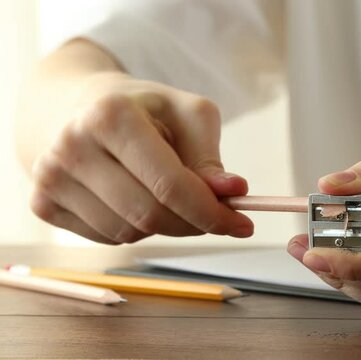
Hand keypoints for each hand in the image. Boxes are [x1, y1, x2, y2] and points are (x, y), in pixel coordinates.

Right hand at [30, 72, 252, 243]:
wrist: (80, 107)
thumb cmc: (145, 110)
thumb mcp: (188, 116)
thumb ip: (210, 157)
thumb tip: (234, 192)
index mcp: (111, 116)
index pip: (170, 185)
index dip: (212, 212)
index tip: (244, 224)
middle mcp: (72, 146)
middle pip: (150, 215)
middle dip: (195, 223)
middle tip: (220, 218)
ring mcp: (50, 178)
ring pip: (130, 233)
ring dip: (165, 225)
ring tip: (166, 191)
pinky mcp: (42, 204)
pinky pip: (107, 239)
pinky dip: (135, 228)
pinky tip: (134, 196)